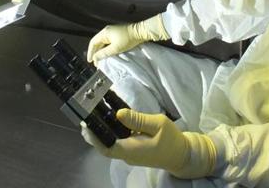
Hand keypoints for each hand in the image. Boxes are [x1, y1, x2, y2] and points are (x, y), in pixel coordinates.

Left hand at [81, 108, 215, 178]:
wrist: (182, 155)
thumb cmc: (171, 139)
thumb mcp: (157, 124)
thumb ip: (137, 119)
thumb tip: (118, 113)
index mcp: (131, 150)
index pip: (106, 146)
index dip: (94, 137)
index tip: (85, 124)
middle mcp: (127, 154)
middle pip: (105, 146)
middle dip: (94, 133)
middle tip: (86, 117)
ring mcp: (129, 154)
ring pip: (110, 144)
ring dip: (102, 132)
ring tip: (93, 116)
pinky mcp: (133, 150)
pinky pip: (118, 142)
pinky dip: (111, 133)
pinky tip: (110, 120)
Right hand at [86, 14, 168, 63]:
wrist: (140, 32)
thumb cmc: (128, 39)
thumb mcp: (115, 48)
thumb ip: (104, 53)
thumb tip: (96, 57)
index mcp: (104, 33)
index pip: (93, 42)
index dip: (90, 52)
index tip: (90, 60)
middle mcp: (107, 31)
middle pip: (97, 43)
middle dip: (96, 53)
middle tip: (96, 62)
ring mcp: (112, 32)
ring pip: (103, 43)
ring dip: (101, 51)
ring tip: (102, 60)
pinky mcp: (117, 34)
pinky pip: (108, 42)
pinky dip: (106, 48)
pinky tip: (108, 54)